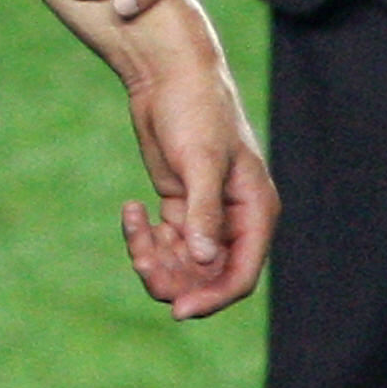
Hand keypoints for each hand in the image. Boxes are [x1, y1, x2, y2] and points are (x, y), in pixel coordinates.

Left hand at [112, 0, 276, 318]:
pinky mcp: (179, 205)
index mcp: (255, 213)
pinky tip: (130, 209)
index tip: (178, 310)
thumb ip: (204, 212)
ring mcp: (206, 214)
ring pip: (183, 263)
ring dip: (155, 258)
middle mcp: (234, 220)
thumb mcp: (200, 161)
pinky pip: (164, 241)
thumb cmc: (195, 112)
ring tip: (133, 225)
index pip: (240, 274)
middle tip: (140, 259)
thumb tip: (207, 260)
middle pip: (207, 276)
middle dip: (174, 276)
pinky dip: (144, 237)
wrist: (168, 77)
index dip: (212, 297)